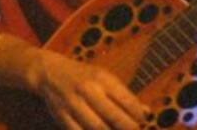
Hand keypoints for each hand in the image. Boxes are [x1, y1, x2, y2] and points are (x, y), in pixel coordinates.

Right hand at [30, 50, 148, 129]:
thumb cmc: (83, 76)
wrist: (50, 72)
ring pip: (98, 128)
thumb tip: (147, 112)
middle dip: (128, 129)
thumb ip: (124, 96)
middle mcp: (89, 90)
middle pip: (115, 117)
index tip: (141, 122)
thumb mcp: (105, 78)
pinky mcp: (62, 116)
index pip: (128, 101)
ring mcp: (74, 104)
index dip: (139, 116)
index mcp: (103, 78)